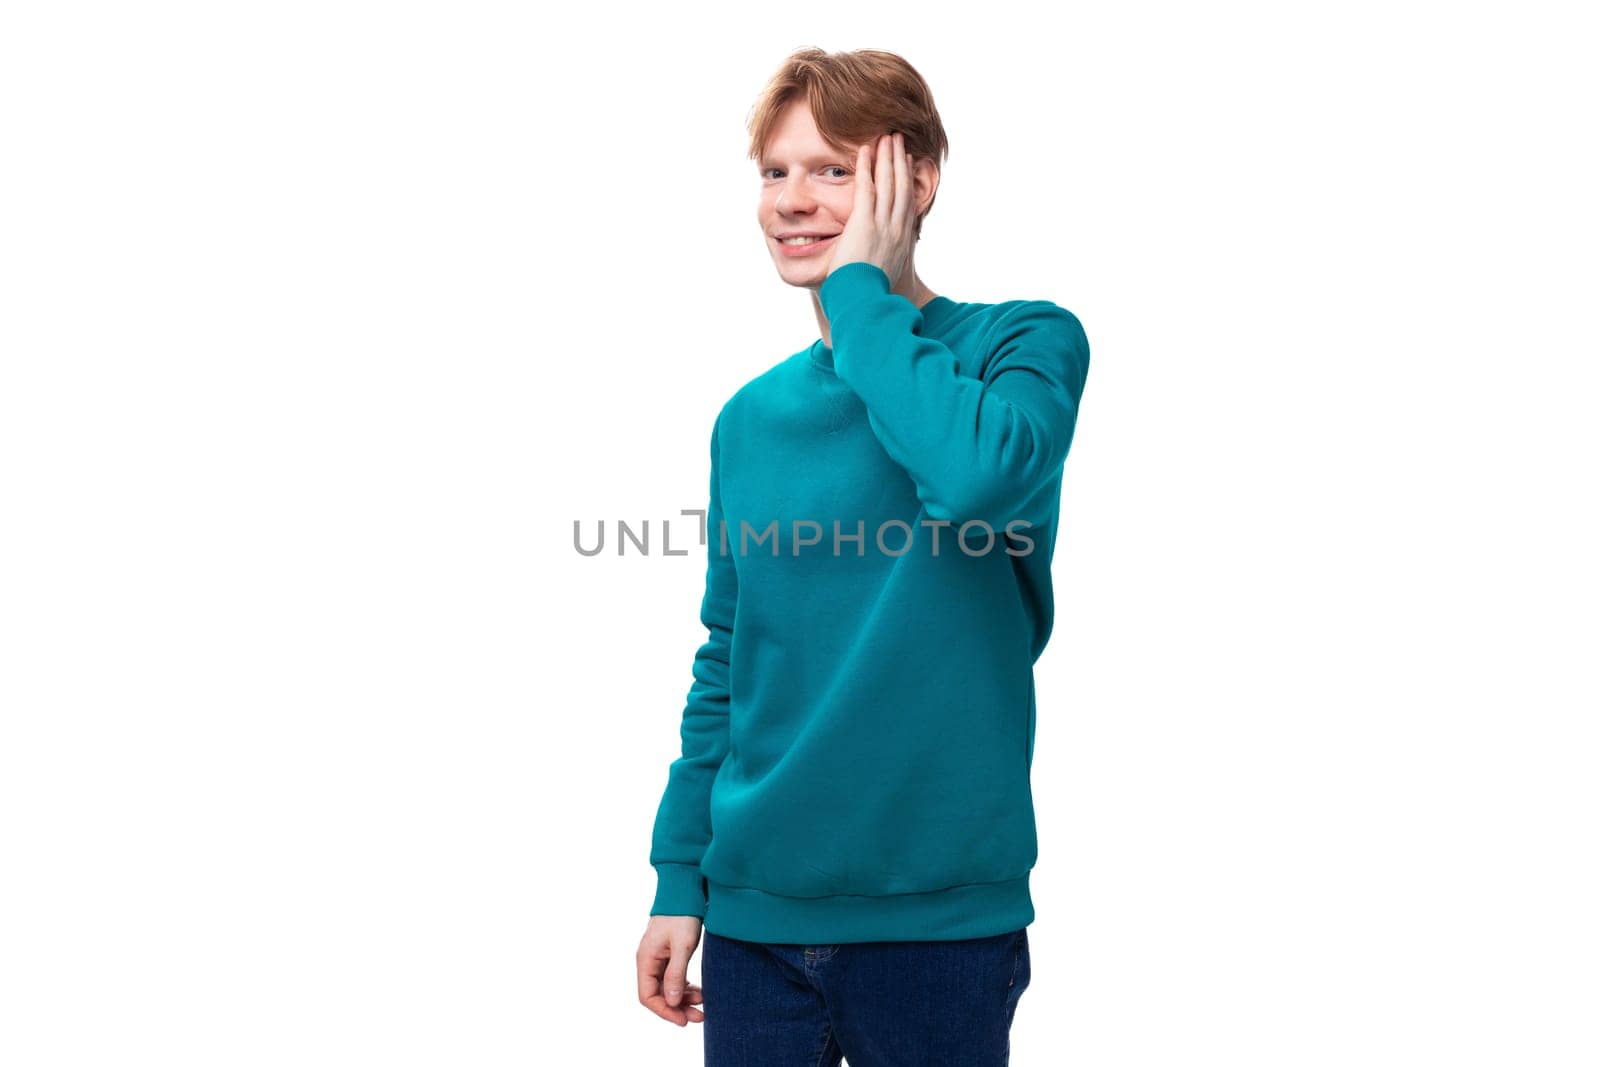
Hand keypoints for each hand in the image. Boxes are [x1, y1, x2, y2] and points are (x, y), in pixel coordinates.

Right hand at [636, 914, 705, 1025]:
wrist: (685, 890)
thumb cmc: (682, 915)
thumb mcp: (682, 946)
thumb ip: (675, 974)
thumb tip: (671, 1002)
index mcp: (645, 959)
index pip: (647, 996)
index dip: (664, 1011)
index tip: (683, 1020)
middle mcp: (648, 961)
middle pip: (657, 995)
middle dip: (677, 1008)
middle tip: (699, 1017)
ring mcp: (658, 958)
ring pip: (667, 988)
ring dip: (683, 999)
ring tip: (703, 1005)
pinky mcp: (668, 955)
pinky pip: (673, 978)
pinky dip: (685, 988)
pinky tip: (699, 992)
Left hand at [828, 131, 917, 284]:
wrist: (865, 303)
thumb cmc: (870, 296)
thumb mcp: (884, 277)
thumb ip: (882, 263)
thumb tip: (877, 264)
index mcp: (901, 241)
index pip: (907, 203)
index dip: (909, 180)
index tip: (909, 162)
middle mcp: (896, 230)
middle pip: (902, 187)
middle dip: (900, 161)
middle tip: (899, 140)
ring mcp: (882, 226)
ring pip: (888, 183)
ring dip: (887, 157)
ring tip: (887, 137)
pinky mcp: (864, 224)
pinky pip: (866, 188)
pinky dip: (866, 168)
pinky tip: (865, 150)